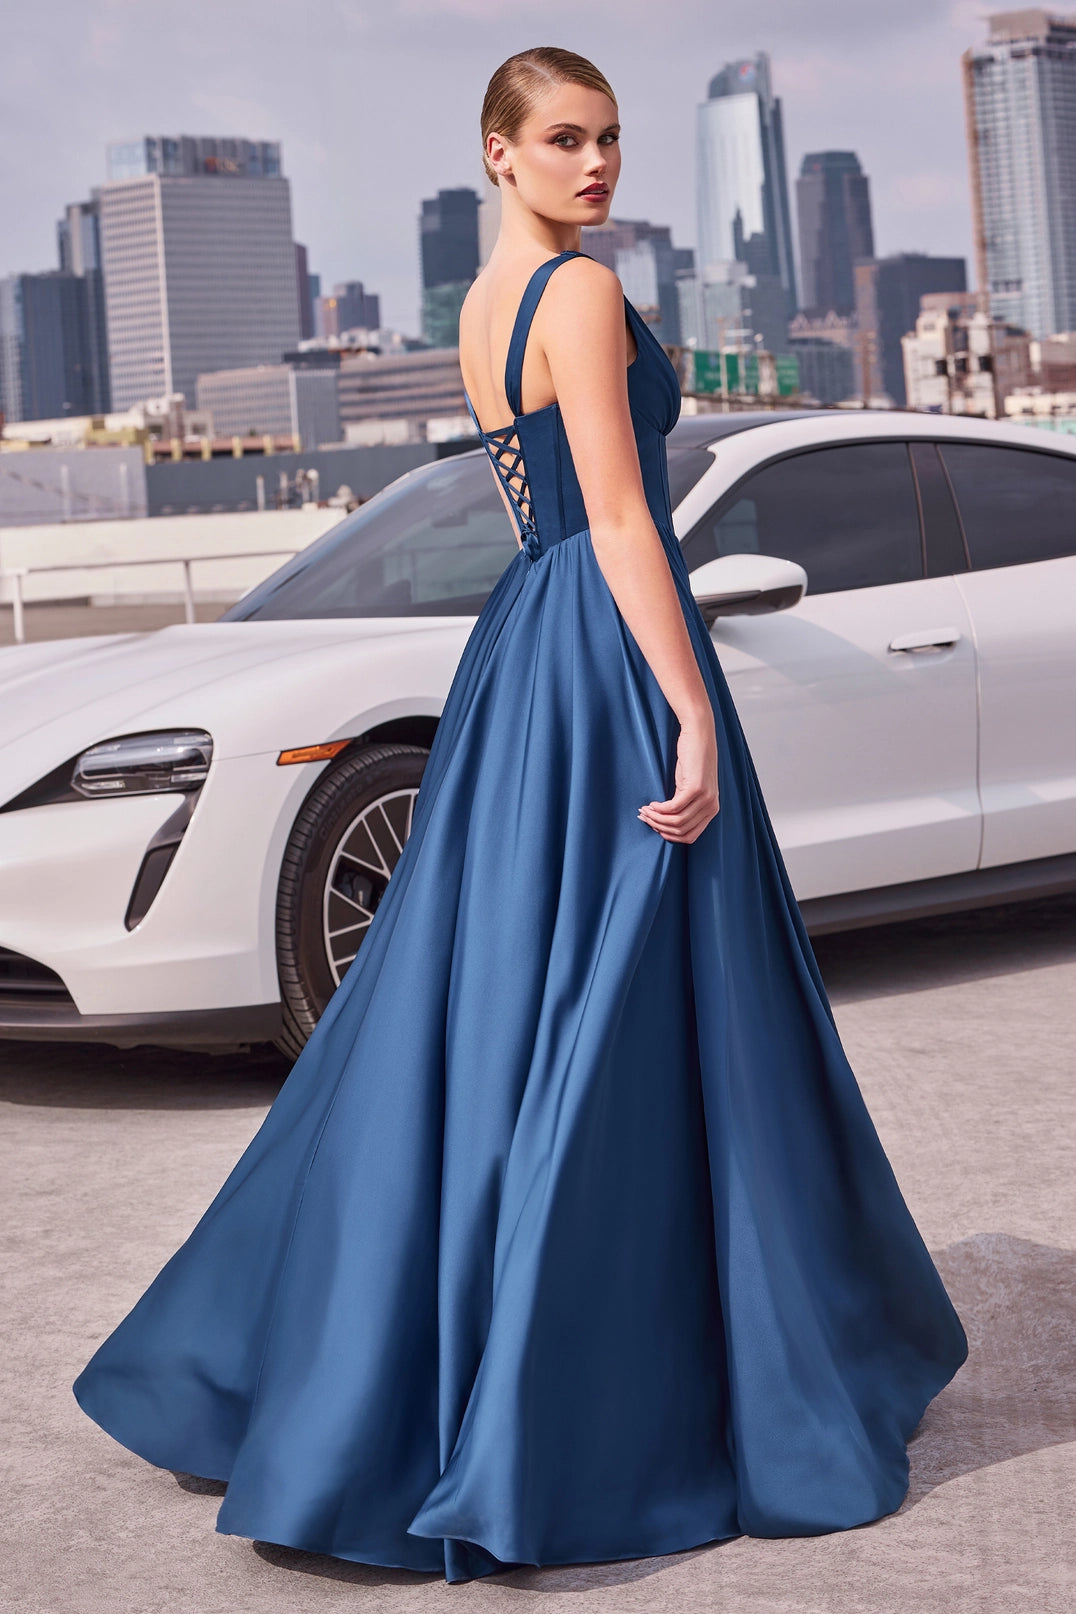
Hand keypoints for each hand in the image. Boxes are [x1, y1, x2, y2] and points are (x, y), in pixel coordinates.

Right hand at [638, 713, 719, 843]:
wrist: (698, 735)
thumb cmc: (693, 759)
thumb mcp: (692, 787)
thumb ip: (686, 806)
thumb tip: (665, 822)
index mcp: (712, 810)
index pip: (690, 836)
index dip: (669, 835)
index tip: (655, 827)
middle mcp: (712, 807)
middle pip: (681, 831)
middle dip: (659, 827)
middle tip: (645, 818)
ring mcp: (705, 798)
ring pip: (676, 822)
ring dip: (657, 819)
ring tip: (645, 811)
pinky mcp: (696, 789)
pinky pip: (673, 808)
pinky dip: (659, 809)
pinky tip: (651, 804)